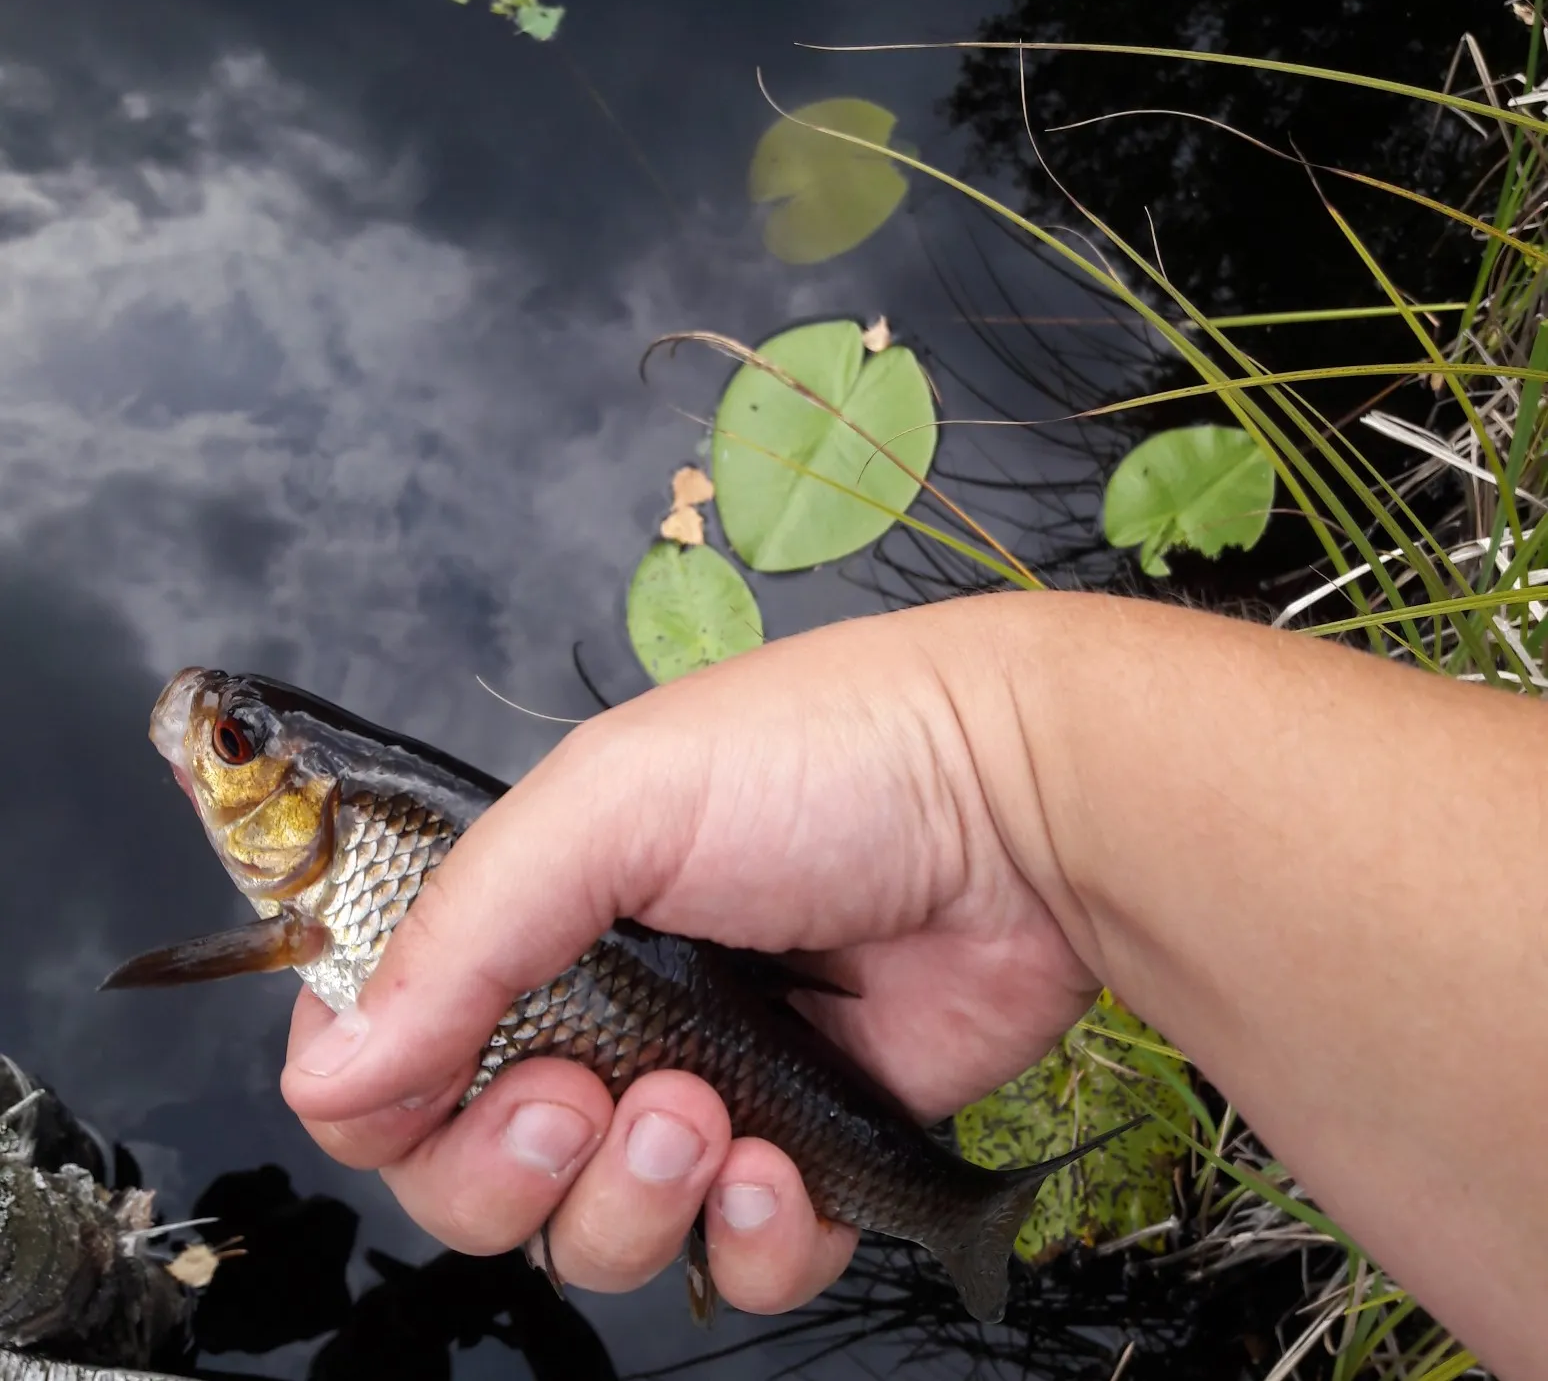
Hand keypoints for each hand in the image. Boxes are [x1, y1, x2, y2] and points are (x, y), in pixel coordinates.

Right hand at [278, 601, 1099, 1311]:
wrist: (1024, 803)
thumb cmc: (823, 761)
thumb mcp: (614, 801)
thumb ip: (461, 933)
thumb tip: (328, 1079)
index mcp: (539, 912)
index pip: (395, 1046)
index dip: (387, 1094)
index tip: (436, 1082)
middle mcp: (608, 1008)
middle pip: (474, 1170)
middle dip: (510, 1166)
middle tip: (587, 1099)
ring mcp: (707, 1087)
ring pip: (596, 1234)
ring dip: (634, 1202)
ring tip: (710, 1113)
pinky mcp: (807, 1152)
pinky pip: (735, 1266)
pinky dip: (750, 1241)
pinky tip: (781, 1168)